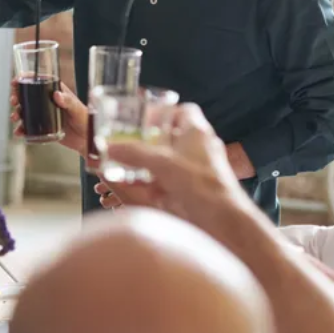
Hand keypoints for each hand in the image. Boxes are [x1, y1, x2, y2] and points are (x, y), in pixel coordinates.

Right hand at [10, 81, 88, 156]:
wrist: (86, 138)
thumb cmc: (85, 120)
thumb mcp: (77, 109)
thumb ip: (68, 101)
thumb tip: (57, 94)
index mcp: (55, 91)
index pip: (38, 81)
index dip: (25, 78)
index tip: (16, 80)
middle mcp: (47, 101)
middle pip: (27, 95)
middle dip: (17, 96)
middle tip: (14, 100)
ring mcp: (43, 114)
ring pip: (25, 110)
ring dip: (17, 112)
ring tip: (15, 116)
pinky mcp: (42, 127)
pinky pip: (28, 127)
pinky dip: (21, 129)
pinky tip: (19, 131)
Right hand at [98, 103, 261, 241]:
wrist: (224, 221)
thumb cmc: (201, 185)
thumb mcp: (163, 164)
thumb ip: (135, 154)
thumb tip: (110, 147)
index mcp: (197, 133)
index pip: (183, 111)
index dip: (163, 112)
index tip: (144, 119)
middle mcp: (200, 149)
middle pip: (172, 137)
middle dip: (149, 143)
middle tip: (128, 146)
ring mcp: (198, 170)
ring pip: (170, 162)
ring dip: (149, 166)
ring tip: (127, 170)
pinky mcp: (195, 190)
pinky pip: (171, 182)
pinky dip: (155, 185)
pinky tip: (140, 192)